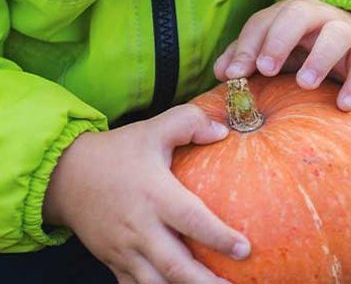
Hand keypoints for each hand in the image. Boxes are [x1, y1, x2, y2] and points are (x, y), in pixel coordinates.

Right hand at [43, 105, 249, 283]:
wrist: (65, 175)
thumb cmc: (116, 152)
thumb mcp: (153, 129)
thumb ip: (188, 123)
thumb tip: (222, 132)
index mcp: (154, 194)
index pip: (191, 220)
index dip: (219, 237)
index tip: (245, 249)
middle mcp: (139, 226)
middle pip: (175, 265)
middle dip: (205, 282)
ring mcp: (123, 248)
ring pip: (156, 283)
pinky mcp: (112, 260)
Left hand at [214, 0, 350, 110]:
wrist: (348, 44)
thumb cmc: (300, 51)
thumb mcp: (272, 51)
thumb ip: (245, 58)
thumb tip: (222, 74)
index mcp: (287, 15)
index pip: (263, 22)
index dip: (246, 47)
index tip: (233, 75)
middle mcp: (315, 18)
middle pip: (298, 14)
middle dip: (279, 41)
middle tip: (266, 69)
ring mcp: (344, 33)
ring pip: (335, 35)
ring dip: (319, 58)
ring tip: (305, 84)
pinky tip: (343, 105)